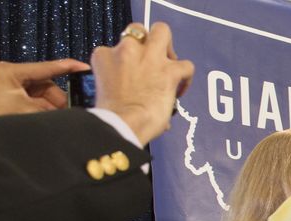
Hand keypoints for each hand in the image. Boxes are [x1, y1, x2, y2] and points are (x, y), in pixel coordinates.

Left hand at [0, 59, 88, 117]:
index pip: (46, 67)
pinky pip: (34, 104)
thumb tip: (76, 111)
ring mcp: (7, 89)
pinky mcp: (8, 101)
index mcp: (8, 72)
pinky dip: (43, 113)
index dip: (69, 67)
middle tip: (72, 113)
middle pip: (46, 85)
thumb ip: (55, 108)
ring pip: (42, 96)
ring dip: (52, 110)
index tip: (85, 68)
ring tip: (57, 122)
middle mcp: (7, 77)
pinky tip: (48, 122)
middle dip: (59, 101)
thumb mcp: (31, 113)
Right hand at [88, 21, 193, 143]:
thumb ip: (117, 79)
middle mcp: (127, 50)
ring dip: (168, 48)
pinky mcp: (169, 70)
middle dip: (148, 40)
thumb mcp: (104, 88)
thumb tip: (136, 92)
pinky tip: (180, 89)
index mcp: (105, 55)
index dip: (130, 60)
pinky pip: (186, 65)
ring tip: (170, 66)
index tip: (135, 74)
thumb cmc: (112, 114)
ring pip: (162, 31)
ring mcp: (149, 57)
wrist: (122, 122)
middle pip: (138, 28)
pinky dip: (186, 77)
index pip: (119, 47)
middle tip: (154, 57)